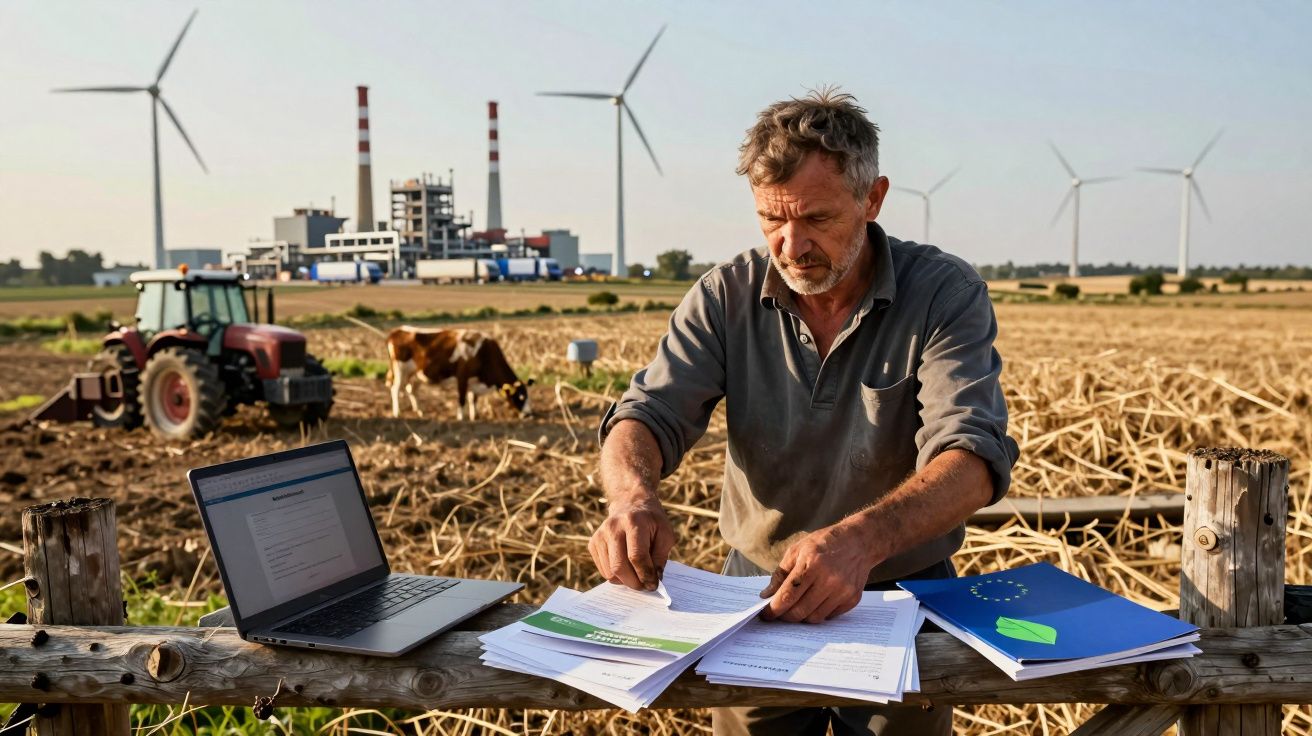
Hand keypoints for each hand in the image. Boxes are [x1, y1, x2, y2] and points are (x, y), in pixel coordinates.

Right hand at [588, 495, 674, 590]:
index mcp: (633, 522)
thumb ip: (661, 557)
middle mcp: (612, 527)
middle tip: (644, 586)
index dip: (646, 575)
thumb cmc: (651, 521)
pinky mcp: (593, 543)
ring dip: (625, 580)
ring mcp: (600, 535)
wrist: (630, 503)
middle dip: (634, 582)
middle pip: (619, 567)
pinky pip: (603, 570)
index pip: (637, 556)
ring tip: (636, 573)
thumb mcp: (665, 534)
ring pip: (610, 572)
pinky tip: (626, 565)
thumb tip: (654, 580)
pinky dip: (616, 575)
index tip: (653, 584)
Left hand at [758, 520, 877, 622]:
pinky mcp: (852, 599)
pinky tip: (814, 603)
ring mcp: (843, 591)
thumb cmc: (824, 543)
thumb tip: (767, 596)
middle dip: (785, 616)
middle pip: (800, 611)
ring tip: (796, 608)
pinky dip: (818, 613)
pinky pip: (829, 616)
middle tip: (779, 614)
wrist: (858, 542)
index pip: (788, 596)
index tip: (766, 615)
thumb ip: (780, 574)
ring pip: (814, 618)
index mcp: (812, 564)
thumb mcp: (797, 550)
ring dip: (802, 617)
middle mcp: (829, 579)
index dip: (774, 609)